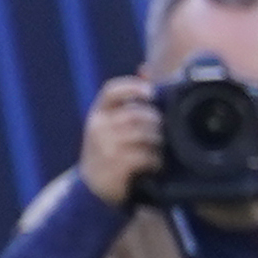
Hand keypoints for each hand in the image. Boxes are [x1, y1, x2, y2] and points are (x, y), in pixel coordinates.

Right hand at [76, 75, 161, 206]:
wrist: (92, 189)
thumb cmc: (110, 152)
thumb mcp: (112, 126)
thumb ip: (128, 102)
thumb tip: (145, 69)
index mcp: (98, 113)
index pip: (112, 91)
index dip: (133, 88)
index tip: (152, 92)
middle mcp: (98, 127)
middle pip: (139, 115)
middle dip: (158, 123)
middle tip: (165, 134)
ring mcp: (104, 147)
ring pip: (146, 135)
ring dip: (159, 143)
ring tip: (160, 150)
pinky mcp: (114, 166)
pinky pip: (146, 157)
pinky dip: (156, 161)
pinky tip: (155, 165)